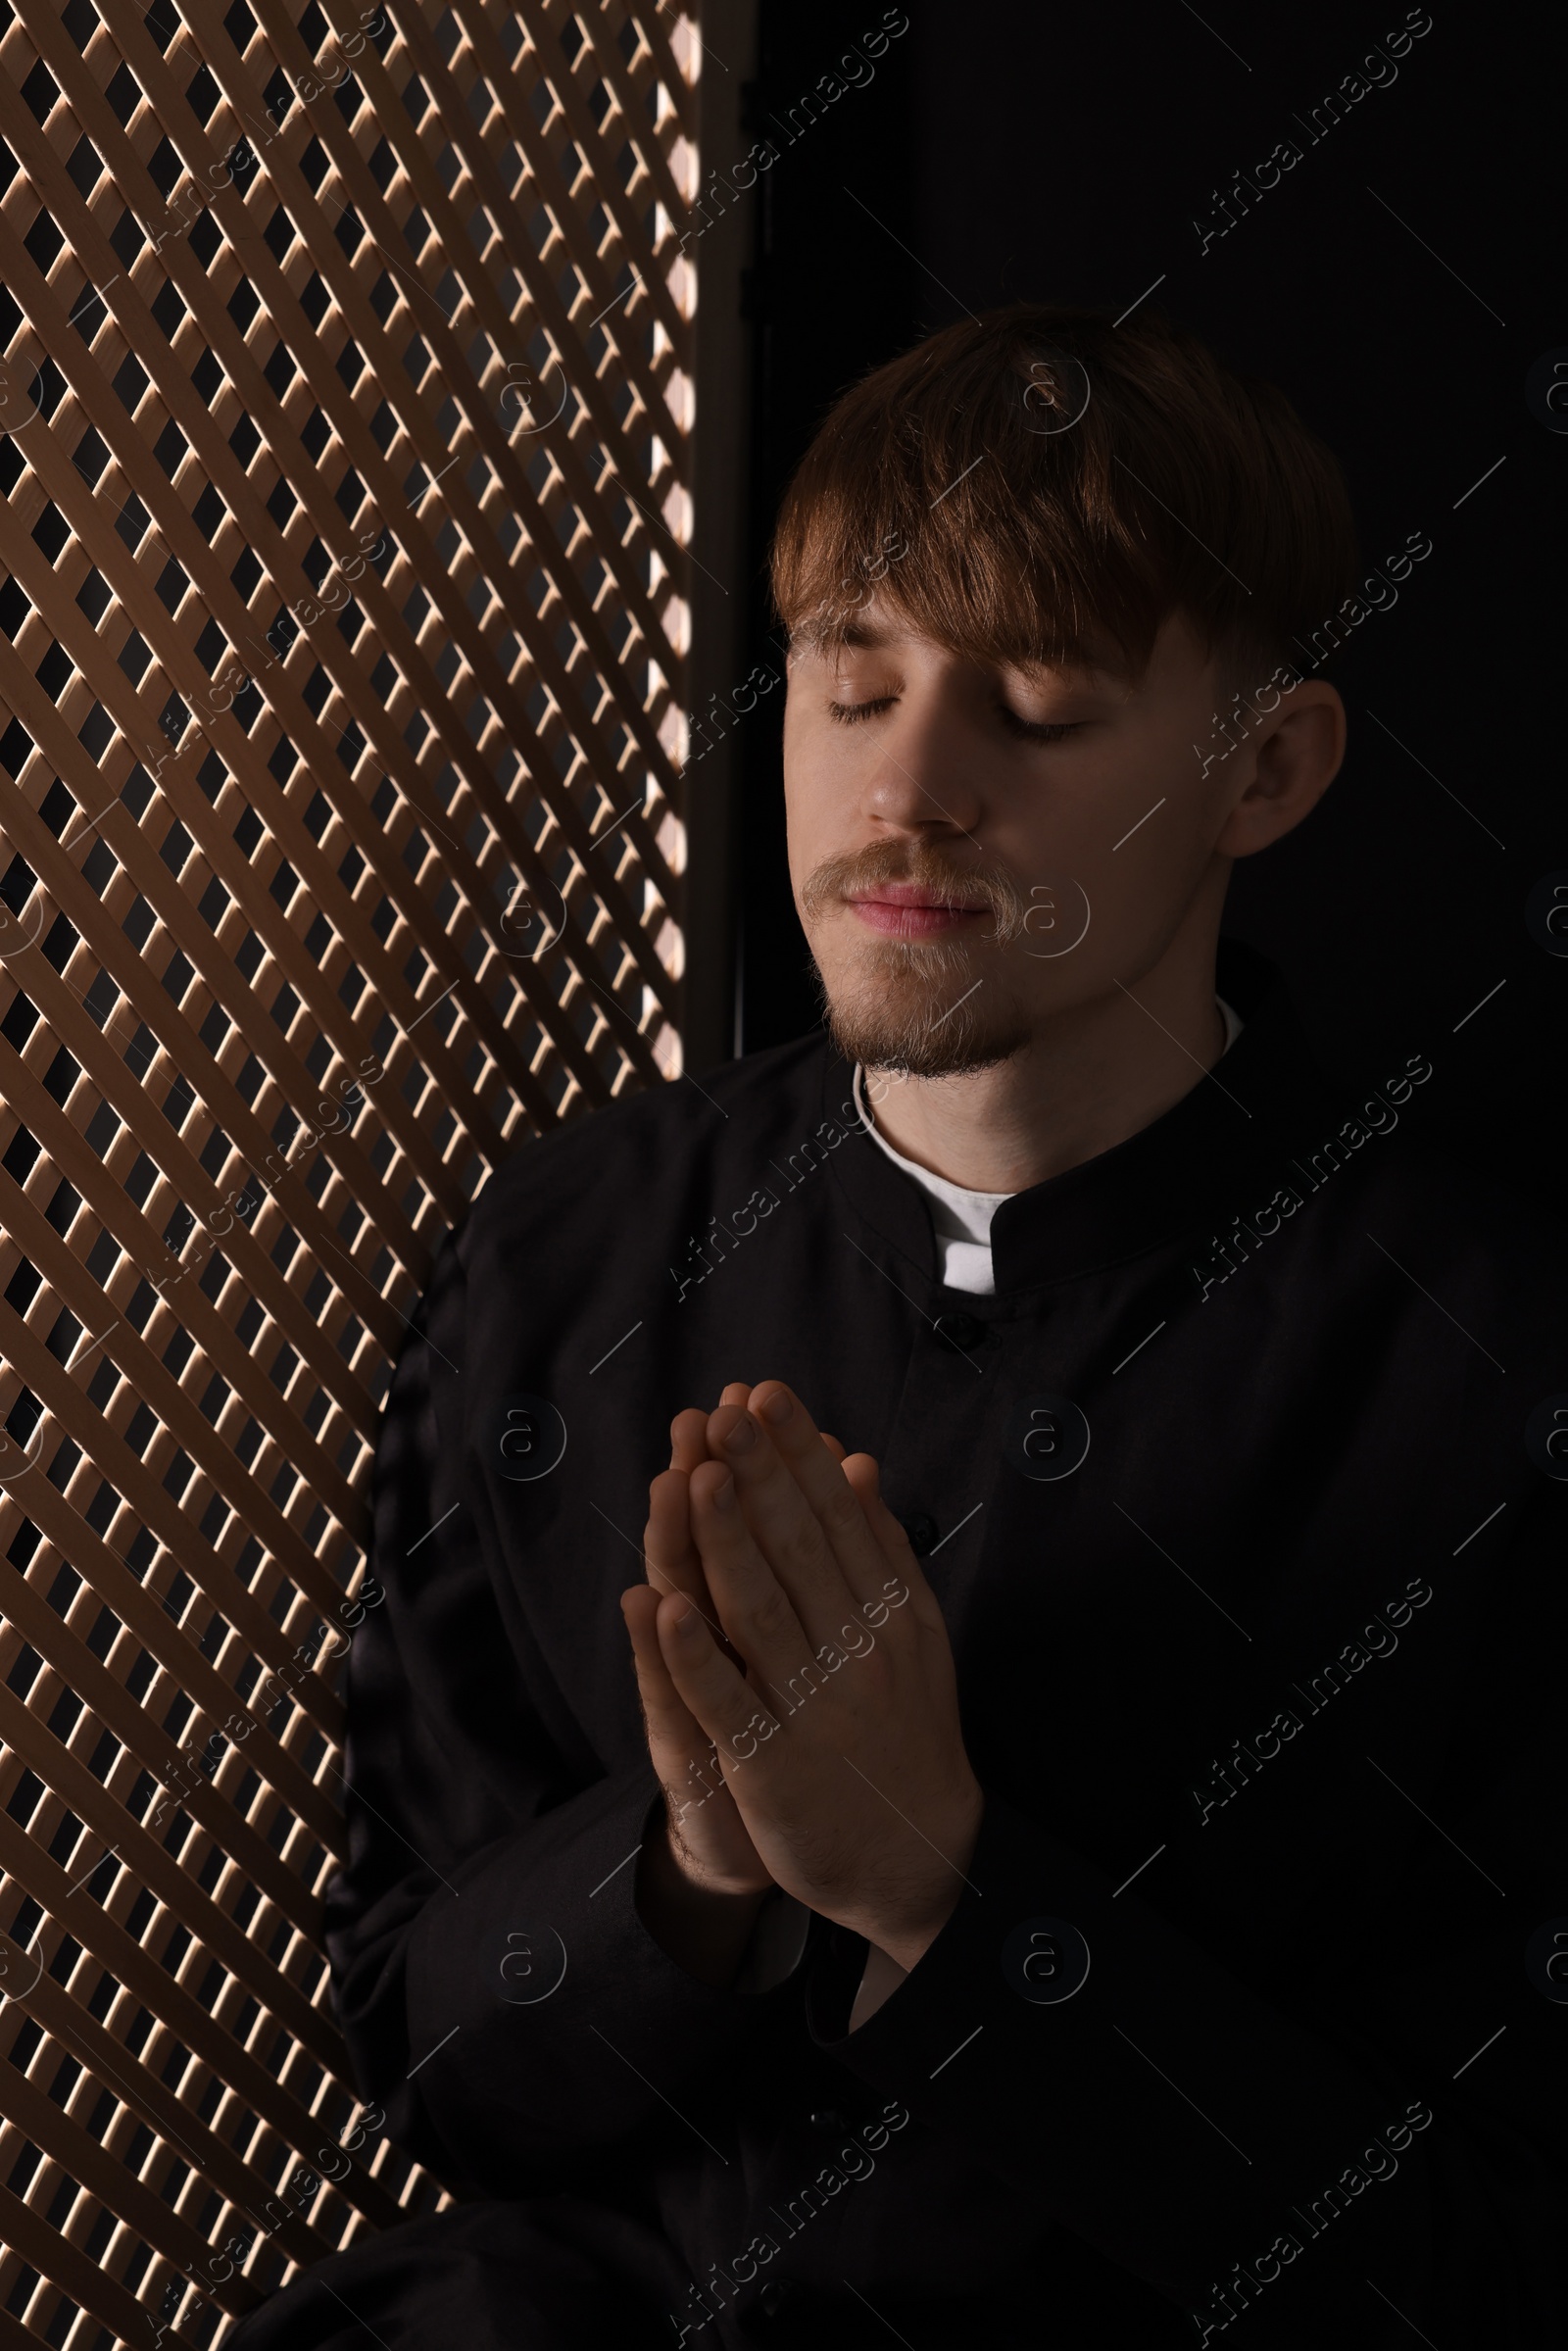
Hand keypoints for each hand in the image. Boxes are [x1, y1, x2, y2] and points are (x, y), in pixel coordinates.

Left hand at [650, 1381, 982, 1973]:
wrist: (920, 1858)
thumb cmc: (908, 1731)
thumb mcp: (916, 1636)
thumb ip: (884, 1550)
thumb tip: (857, 1461)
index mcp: (889, 1614)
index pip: (839, 1518)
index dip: (800, 1455)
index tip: (768, 1394)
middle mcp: (857, 1653)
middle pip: (801, 1551)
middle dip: (762, 1476)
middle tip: (728, 1409)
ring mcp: (814, 1709)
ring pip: (763, 1614)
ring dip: (728, 1543)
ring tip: (701, 1476)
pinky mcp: (772, 1767)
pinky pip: (729, 1703)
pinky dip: (696, 1654)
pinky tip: (664, 1604)